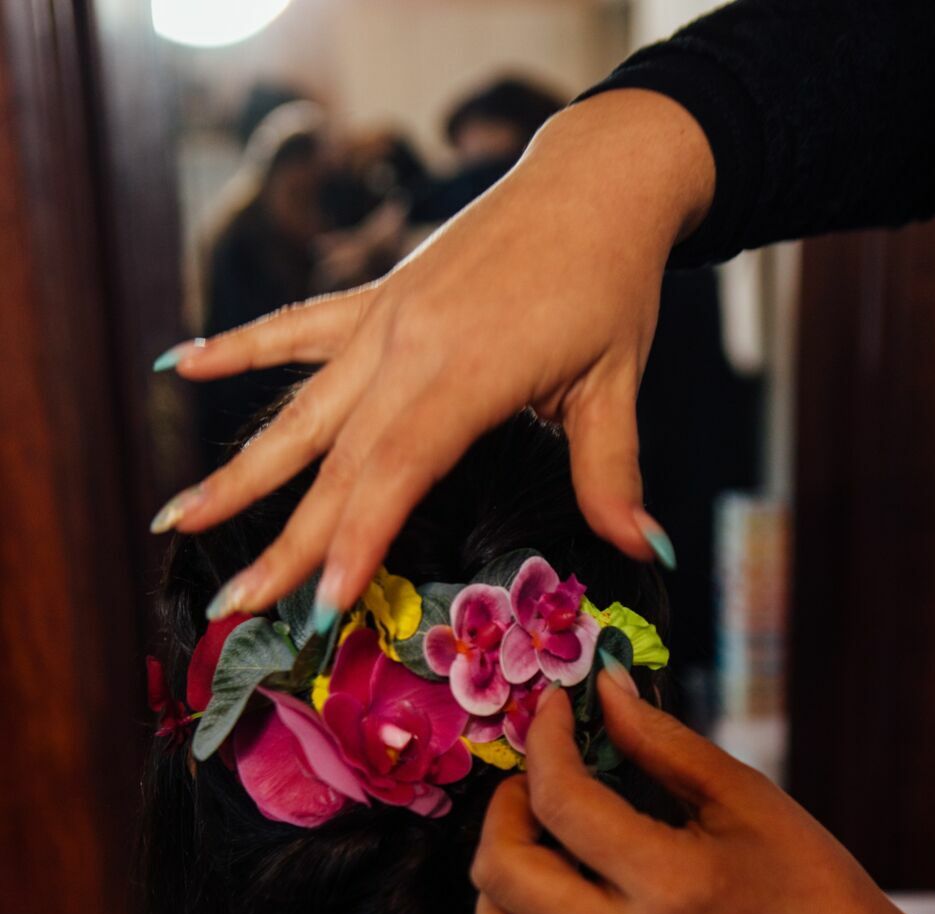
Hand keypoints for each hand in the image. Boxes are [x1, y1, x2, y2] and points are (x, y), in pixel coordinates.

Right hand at [151, 90, 714, 624]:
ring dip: (238, 469)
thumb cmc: (609, 283)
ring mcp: (383, 320)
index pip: (395, 472)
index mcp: (467, 373)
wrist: (593, 180)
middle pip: (335, 461)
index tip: (320, 603)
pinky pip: (296, 327)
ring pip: (299, 409)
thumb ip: (614, 474)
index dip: (355, 540)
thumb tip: (648, 551)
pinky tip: (183, 363)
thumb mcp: (617, 383)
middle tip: (233, 603)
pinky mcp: (376, 296)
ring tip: (176, 516)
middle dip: (283, 539)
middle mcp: (408, 347)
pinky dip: (241, 348)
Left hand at [468, 672, 921, 913]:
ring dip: (497, 889)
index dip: (546, 741)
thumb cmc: (809, 885)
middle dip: (506, 809)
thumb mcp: (746, 797)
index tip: (555, 711)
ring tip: (540, 857)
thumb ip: (661, 742)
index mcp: (668, 883)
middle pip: (502, 873)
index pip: (561, 801)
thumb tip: (599, 690)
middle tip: (541, 784)